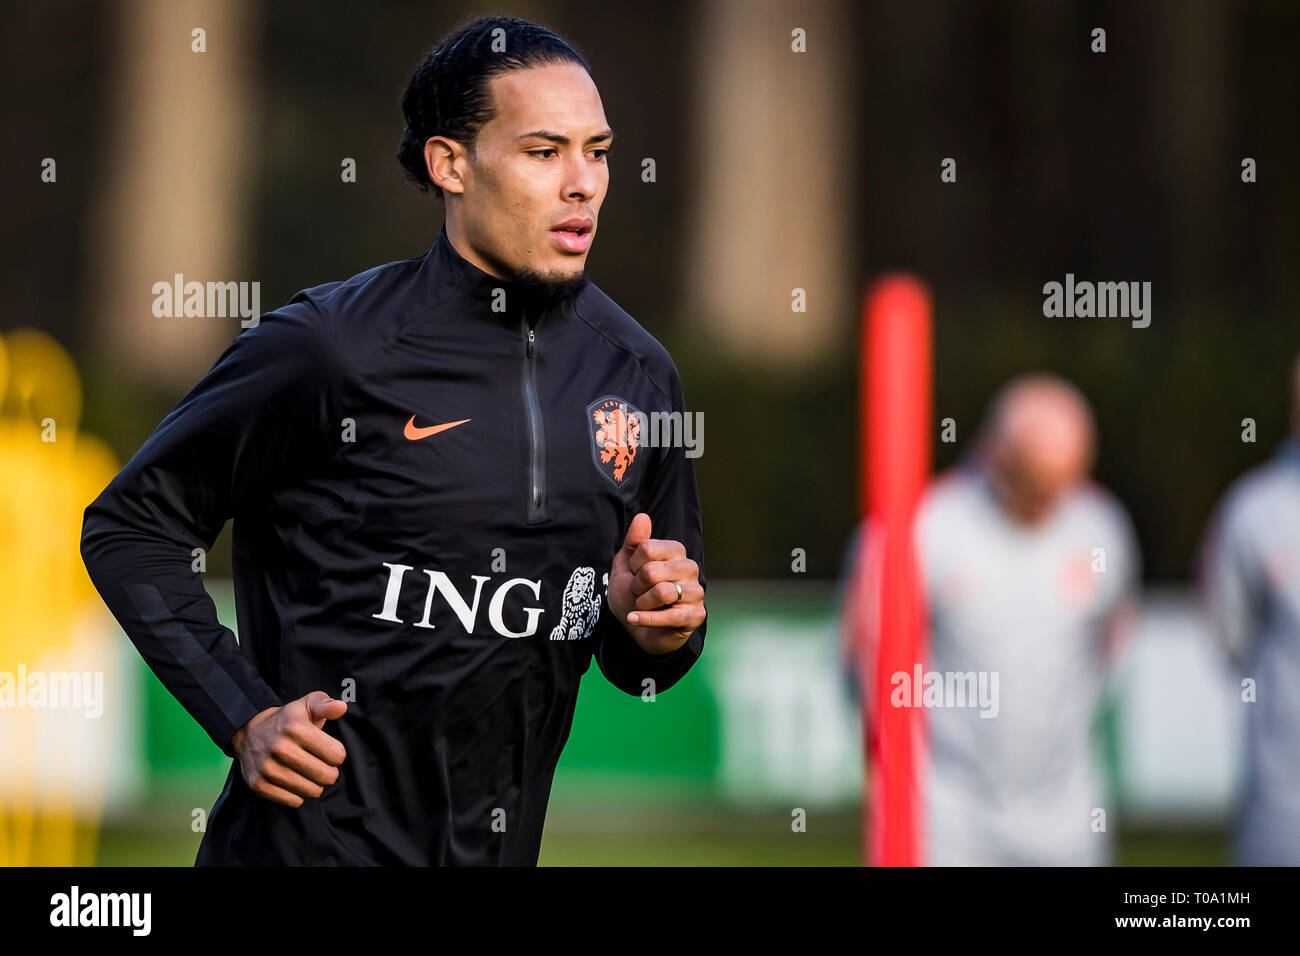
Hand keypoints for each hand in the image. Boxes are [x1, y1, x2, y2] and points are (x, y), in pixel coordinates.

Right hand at [230, 690, 347, 807]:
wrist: (248, 732)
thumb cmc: (287, 720)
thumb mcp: (307, 705)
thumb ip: (326, 705)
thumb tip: (341, 708)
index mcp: (296, 728)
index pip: (337, 755)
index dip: (337, 754)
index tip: (329, 750)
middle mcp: (281, 748)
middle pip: (326, 776)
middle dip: (329, 772)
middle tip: (321, 764)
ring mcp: (268, 769)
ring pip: (312, 791)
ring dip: (314, 784)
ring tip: (307, 772)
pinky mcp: (259, 785)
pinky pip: (294, 801)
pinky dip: (298, 794)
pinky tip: (293, 780)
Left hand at [606, 512, 705, 655]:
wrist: (637, 628)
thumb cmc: (633, 594)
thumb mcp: (625, 566)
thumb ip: (634, 542)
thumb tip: (642, 517)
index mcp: (676, 551)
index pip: (646, 548)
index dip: (632, 566)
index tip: (634, 575)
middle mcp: (690, 567)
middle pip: (652, 571)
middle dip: (636, 587)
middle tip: (638, 593)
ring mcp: (696, 592)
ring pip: (662, 592)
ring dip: (642, 603)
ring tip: (642, 605)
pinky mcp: (696, 615)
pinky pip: (670, 616)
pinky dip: (646, 619)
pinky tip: (635, 618)